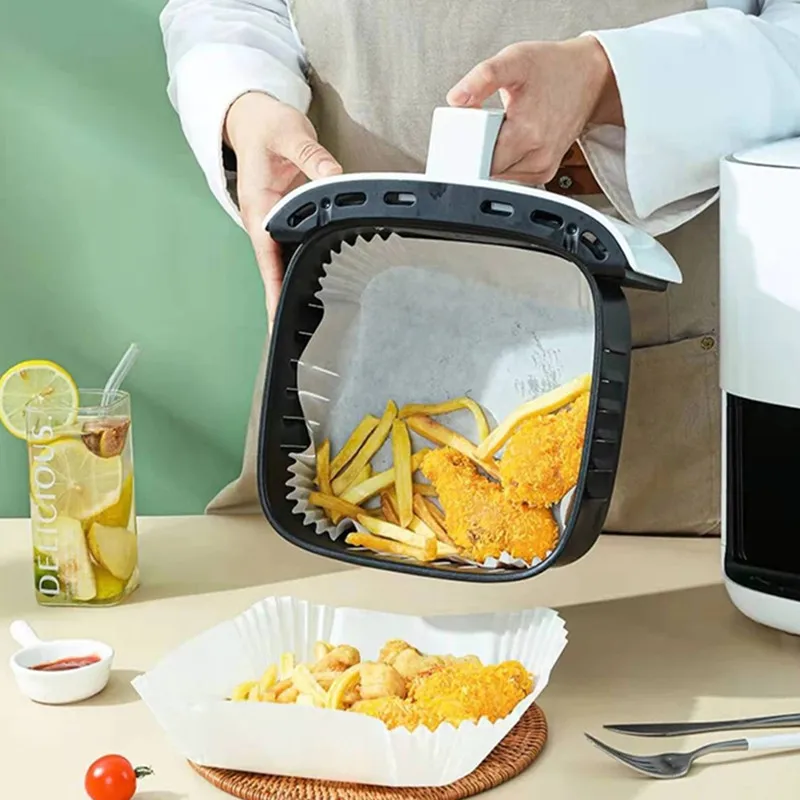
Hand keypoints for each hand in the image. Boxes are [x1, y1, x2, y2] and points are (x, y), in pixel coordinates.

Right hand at [224, 92, 341, 320]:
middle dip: (285, 301)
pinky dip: (303, 266)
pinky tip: (317, 283)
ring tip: (311, 319)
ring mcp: (272, 222)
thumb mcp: (289, 133)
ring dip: (294, 287)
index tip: (277, 319)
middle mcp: (262, 221)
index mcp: (259, 208)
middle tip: (305, 332)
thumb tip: (333, 176)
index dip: (273, 290)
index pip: (266, 259)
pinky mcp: (284, 217)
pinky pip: (293, 248)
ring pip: (283, 262)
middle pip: (274, 270)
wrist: (253, 117)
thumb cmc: (265, 126)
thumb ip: (312, 156)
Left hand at [447, 36, 621, 184]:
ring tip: (502, 130)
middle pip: (488, 170)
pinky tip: (511, 140)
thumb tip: (456, 98)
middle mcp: (537, 158)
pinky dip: (506, 161)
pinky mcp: (545, 172)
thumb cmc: (554, 68)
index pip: (480, 162)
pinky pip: (513, 175)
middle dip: (479, 151)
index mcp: (527, 134)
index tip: (469, 132)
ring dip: (493, 157)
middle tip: (487, 125)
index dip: (467, 147)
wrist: (590, 77)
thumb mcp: (515, 61)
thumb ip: (482, 78)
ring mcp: (542, 168)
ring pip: (499, 176)